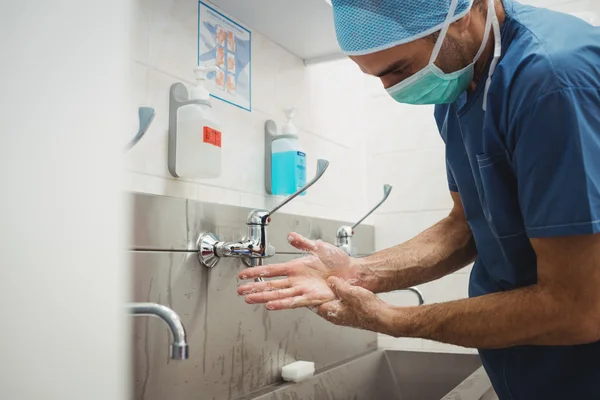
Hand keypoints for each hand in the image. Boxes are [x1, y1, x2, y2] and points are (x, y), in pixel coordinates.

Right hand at [237, 233, 370, 309]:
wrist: (354, 272)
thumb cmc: (339, 261)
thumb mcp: (318, 247)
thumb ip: (303, 243)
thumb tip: (290, 236)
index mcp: (296, 268)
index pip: (271, 270)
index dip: (257, 272)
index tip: (243, 275)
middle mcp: (296, 280)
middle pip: (271, 285)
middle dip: (254, 288)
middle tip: (240, 291)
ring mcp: (303, 290)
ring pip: (278, 294)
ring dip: (263, 297)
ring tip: (249, 299)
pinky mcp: (312, 298)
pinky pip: (294, 301)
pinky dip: (282, 303)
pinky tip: (271, 305)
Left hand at [316, 277, 390, 332]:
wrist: (383, 317)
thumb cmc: (368, 309)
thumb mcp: (349, 292)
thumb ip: (337, 285)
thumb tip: (330, 280)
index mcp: (330, 312)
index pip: (313, 303)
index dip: (309, 294)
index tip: (306, 286)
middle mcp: (335, 316)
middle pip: (322, 302)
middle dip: (320, 292)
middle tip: (318, 282)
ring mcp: (343, 315)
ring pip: (332, 302)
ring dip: (331, 293)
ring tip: (332, 283)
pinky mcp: (350, 313)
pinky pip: (341, 302)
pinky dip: (340, 295)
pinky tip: (344, 288)